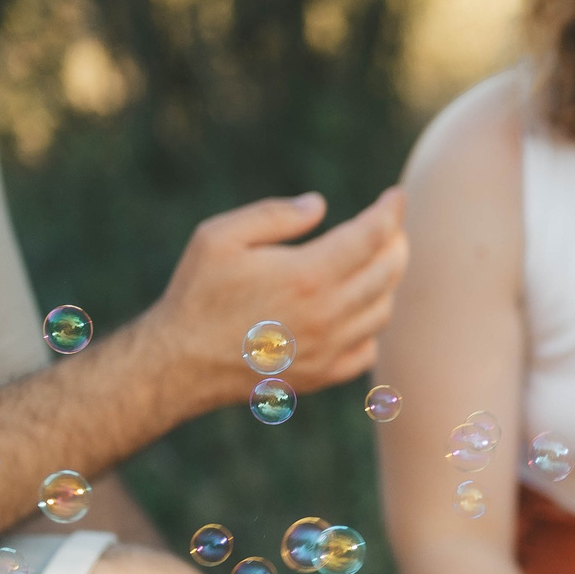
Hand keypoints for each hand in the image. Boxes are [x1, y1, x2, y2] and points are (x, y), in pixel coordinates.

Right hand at [147, 188, 409, 418]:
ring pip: (382, 312)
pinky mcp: (321, 376)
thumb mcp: (220, 236)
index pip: (372, 236)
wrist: (178, 363)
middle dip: (395, 242)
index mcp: (307, 275)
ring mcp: (327, 349)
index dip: (390, 211)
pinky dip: (371, 327)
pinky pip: (367, 351)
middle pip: (388, 272)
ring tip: (375, 263)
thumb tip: (319, 205)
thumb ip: (274, 214)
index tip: (395, 197)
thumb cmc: (197, 293)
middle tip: (389, 227)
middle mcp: (327, 314)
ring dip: (387, 283)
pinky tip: (358, 310)